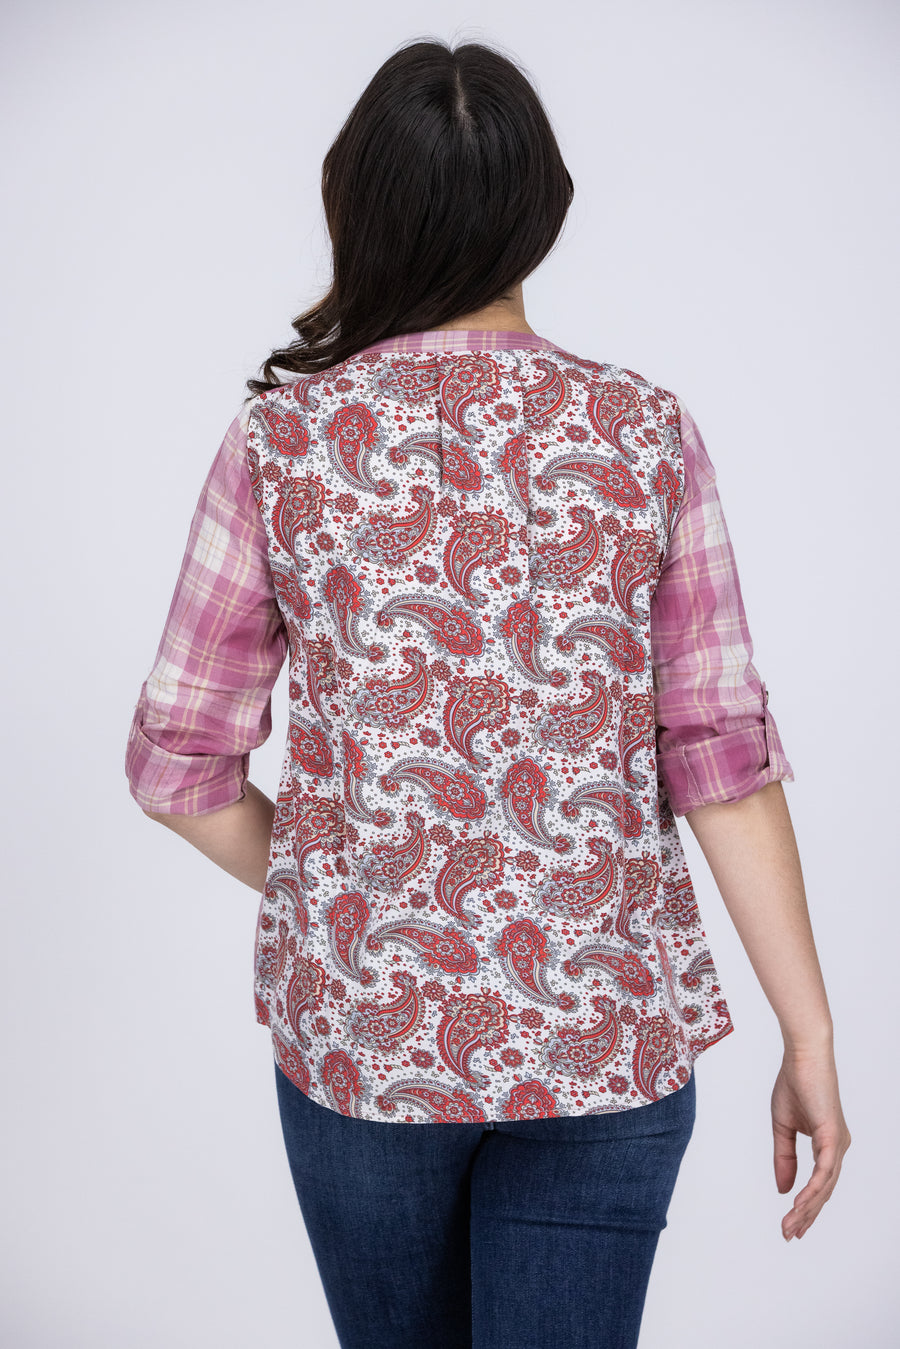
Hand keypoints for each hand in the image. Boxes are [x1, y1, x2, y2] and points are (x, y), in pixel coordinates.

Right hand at [772, 1046, 850, 1240]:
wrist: (802, 1056)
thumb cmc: (794, 1083)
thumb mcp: (782, 1126)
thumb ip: (784, 1157)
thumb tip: (784, 1189)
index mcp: (828, 1144)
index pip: (819, 1185)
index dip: (805, 1207)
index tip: (790, 1226)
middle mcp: (837, 1148)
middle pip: (824, 1192)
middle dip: (806, 1216)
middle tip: (789, 1234)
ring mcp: (838, 1143)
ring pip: (825, 1186)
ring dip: (808, 1209)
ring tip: (791, 1226)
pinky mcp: (833, 1136)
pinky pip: (825, 1171)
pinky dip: (813, 1190)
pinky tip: (800, 1204)